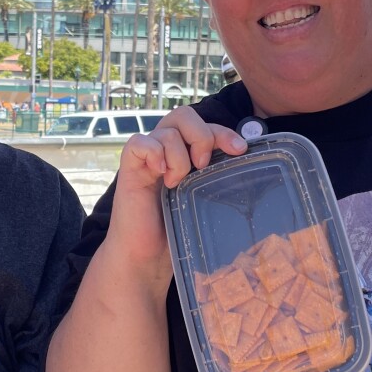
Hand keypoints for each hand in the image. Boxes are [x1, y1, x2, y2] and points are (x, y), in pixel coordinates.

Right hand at [109, 106, 247, 265]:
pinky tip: (160, 175)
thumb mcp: (202, 197)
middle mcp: (163, 150)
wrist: (146, 256)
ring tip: (176, 183)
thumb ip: (214, 175)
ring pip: (167, 131)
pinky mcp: (129, 168)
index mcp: (182, 153)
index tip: (239, 149)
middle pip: (183, 115)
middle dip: (201, 136)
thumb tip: (242, 157)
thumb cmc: (175, 230)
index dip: (222, 131)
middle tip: (203, 165)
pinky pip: (140, 143)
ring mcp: (146, 158)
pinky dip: (154, 154)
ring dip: (179, 157)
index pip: (203, 125)